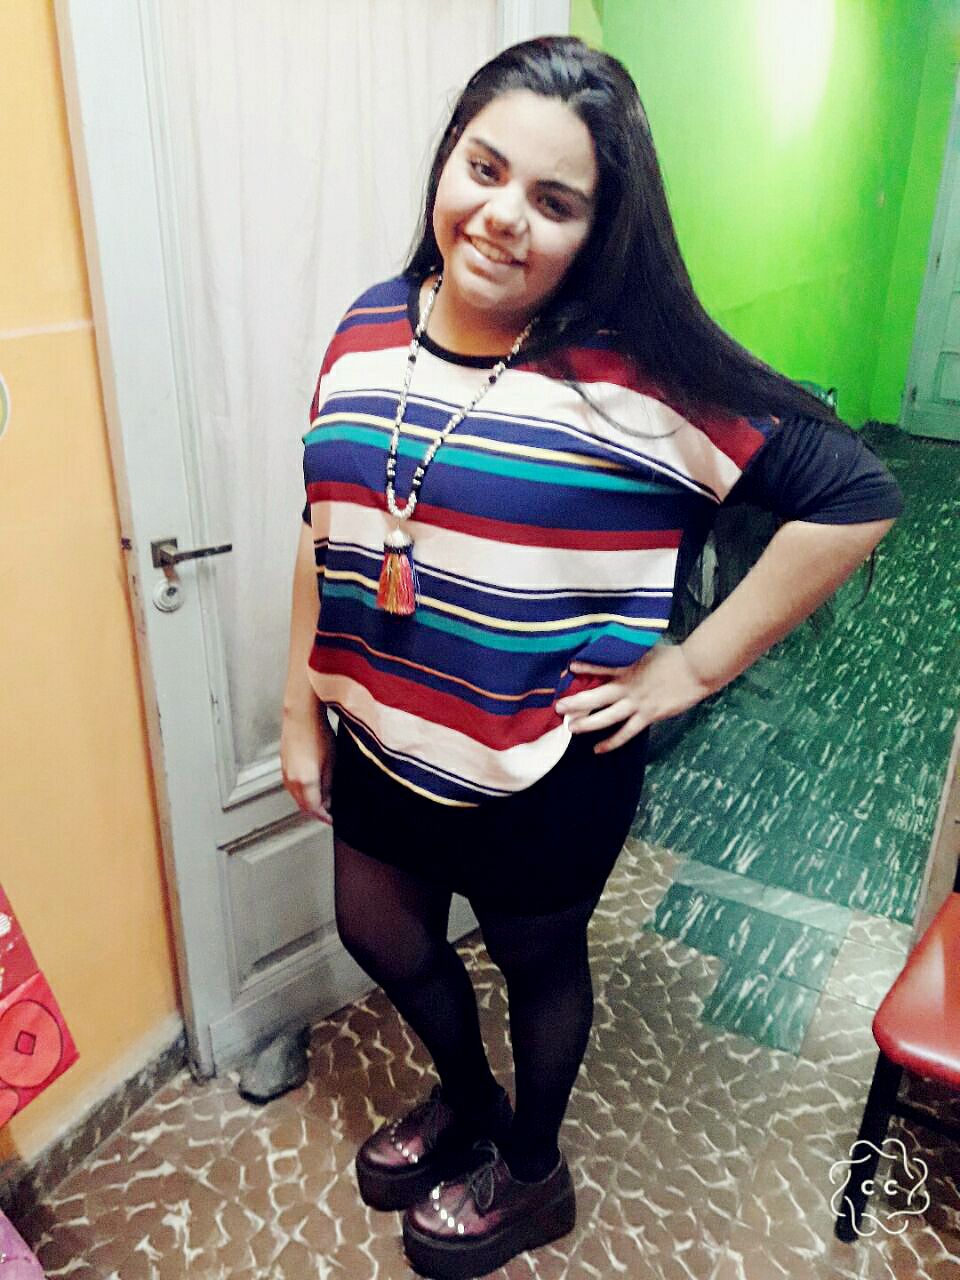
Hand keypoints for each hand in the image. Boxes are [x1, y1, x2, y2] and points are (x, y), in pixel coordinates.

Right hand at [281, 704, 335, 822]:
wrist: (301, 715)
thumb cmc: (317, 732)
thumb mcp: (331, 762)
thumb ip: (328, 784)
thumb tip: (328, 798)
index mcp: (305, 781)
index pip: (314, 809)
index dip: (323, 816)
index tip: (331, 818)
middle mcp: (292, 780)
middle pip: (303, 806)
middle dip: (315, 811)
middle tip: (328, 811)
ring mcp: (285, 773)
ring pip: (296, 797)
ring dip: (307, 802)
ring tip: (321, 799)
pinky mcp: (283, 766)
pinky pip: (291, 786)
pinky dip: (300, 791)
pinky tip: (310, 786)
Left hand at [554, 643, 714, 752]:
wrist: (695, 669)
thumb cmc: (673, 657)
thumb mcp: (647, 648)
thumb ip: (631, 651)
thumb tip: (619, 645)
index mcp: (627, 667)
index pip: (601, 667)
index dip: (585, 667)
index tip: (569, 668)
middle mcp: (627, 686)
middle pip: (596, 697)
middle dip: (575, 703)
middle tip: (558, 708)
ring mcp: (637, 703)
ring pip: (606, 717)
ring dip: (587, 724)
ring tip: (570, 728)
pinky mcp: (647, 716)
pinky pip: (625, 733)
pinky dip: (611, 742)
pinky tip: (598, 748)